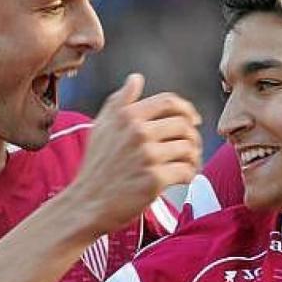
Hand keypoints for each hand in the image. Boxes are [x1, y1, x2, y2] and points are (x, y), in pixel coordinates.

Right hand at [69, 73, 201, 233]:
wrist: (87, 202)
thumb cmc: (96, 166)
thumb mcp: (101, 126)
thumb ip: (120, 101)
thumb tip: (136, 78)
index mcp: (126, 116)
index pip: (168, 102)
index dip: (187, 109)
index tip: (193, 120)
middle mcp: (137, 132)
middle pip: (184, 125)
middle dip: (193, 136)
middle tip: (192, 148)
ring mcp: (147, 156)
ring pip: (188, 148)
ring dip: (194, 157)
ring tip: (188, 164)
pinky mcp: (155, 179)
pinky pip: (186, 171)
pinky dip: (189, 175)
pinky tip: (183, 178)